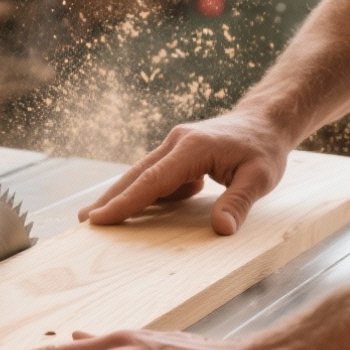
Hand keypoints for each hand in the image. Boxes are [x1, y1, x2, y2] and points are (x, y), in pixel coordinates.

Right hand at [78, 109, 293, 234]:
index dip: (126, 202)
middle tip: (84, 220)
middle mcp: (176, 143)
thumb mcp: (260, 178)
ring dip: (122, 195)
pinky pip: (155, 175)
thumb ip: (239, 202)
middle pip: (136, 175)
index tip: (100, 218)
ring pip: (141, 174)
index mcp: (192, 148)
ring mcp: (174, 145)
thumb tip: (221, 229)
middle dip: (110, 198)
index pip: (153, 180)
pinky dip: (144, 192)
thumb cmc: (263, 149)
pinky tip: (137, 210)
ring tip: (99, 217)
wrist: (264, 120)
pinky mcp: (177, 152)